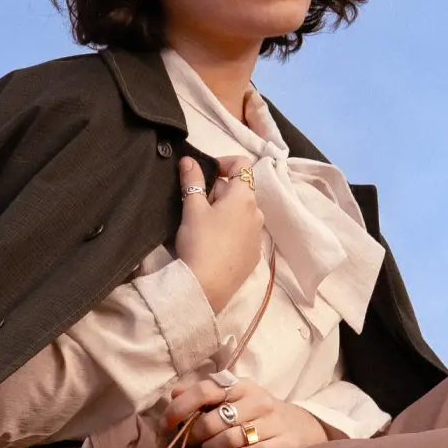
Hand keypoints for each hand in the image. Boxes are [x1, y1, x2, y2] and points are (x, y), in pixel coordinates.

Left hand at [163, 375, 331, 447]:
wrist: (302, 427)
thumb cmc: (257, 413)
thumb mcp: (233, 398)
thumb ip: (204, 395)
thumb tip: (173, 393)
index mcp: (241, 386)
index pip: (205, 390)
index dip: (180, 407)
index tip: (165, 424)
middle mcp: (258, 401)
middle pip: (213, 420)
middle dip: (195, 435)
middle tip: (193, 442)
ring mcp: (273, 422)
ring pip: (230, 439)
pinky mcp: (285, 443)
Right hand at [174, 154, 261, 313]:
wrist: (206, 286)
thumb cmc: (199, 242)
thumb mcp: (192, 208)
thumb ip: (192, 180)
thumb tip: (189, 160)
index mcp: (244, 197)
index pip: (242, 164)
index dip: (223, 162)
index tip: (205, 172)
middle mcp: (258, 214)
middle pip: (239, 190)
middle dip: (218, 191)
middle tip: (195, 204)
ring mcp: (257, 236)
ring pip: (241, 213)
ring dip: (224, 211)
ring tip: (203, 226)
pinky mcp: (253, 255)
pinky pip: (243, 233)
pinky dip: (230, 231)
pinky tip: (213, 244)